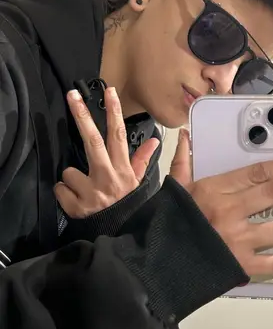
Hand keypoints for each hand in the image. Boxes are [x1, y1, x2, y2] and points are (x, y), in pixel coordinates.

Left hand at [55, 87, 158, 218]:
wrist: (118, 237)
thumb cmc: (126, 208)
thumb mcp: (137, 185)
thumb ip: (141, 161)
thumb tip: (155, 140)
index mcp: (123, 171)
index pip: (118, 137)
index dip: (114, 112)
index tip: (109, 91)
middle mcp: (108, 178)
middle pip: (92, 141)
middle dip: (81, 116)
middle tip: (71, 95)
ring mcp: (91, 192)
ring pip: (69, 171)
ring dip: (73, 179)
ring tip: (85, 191)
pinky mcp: (76, 206)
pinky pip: (61, 188)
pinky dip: (65, 194)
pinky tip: (77, 201)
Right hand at [170, 129, 272, 277]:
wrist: (154, 264)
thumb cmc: (165, 227)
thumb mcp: (173, 190)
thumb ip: (184, 162)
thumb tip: (185, 137)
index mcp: (215, 190)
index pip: (258, 171)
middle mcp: (229, 212)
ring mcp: (236, 239)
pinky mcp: (239, 265)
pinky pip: (272, 263)